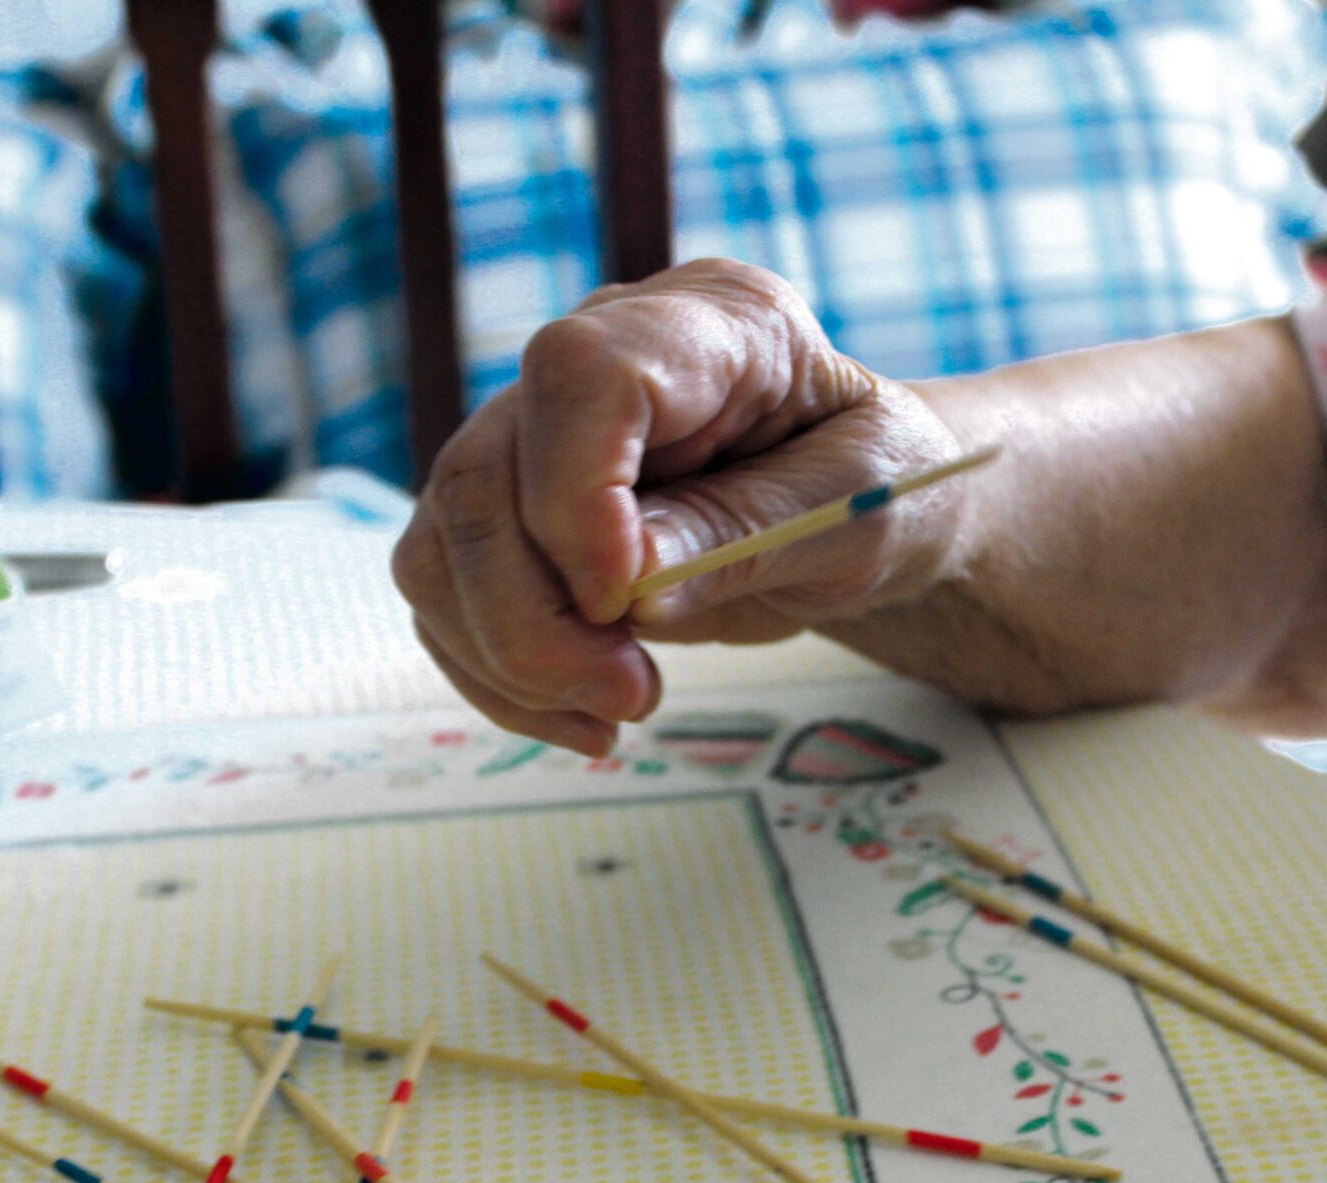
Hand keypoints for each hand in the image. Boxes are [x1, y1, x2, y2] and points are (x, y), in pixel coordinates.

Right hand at [391, 259, 972, 755]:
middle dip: (535, 615)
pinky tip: (579, 716)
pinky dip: (496, 674)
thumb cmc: (880, 490)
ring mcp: (538, 429)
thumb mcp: (856, 512)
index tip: (625, 605)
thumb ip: (749, 533)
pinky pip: (446, 590)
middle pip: (486, 470)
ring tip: (618, 709)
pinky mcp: (509, 507)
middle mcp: (599, 355)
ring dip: (510, 654)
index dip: (578, 498)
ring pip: (447, 537)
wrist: (863, 513)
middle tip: (631, 697)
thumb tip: (631, 585)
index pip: (584, 374)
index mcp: (709, 322)